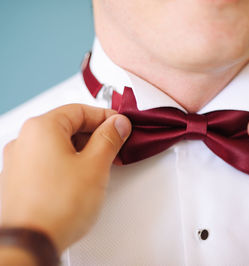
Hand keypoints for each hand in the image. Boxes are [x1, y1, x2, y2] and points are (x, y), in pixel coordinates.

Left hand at [0, 104, 131, 252]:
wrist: (30, 242)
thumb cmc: (56, 206)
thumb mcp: (95, 166)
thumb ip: (109, 139)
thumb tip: (117, 125)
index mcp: (42, 128)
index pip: (80, 110)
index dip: (106, 117)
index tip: (121, 126)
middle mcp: (25, 140)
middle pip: (67, 125)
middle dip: (95, 134)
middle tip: (115, 145)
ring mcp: (18, 161)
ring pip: (58, 144)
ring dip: (82, 149)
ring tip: (101, 164)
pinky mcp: (19, 179)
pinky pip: (48, 160)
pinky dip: (67, 162)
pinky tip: (81, 178)